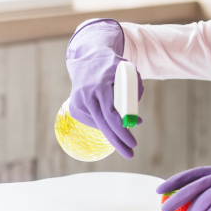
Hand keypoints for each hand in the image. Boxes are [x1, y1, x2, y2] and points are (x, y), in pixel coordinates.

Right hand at [66, 21, 143, 157]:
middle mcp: (86, 95)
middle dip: (118, 141)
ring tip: (123, 121)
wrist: (88, 56)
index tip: (133, 142)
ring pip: (99, 124)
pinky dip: (103, 122)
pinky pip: (92, 121)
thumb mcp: (129, 71)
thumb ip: (135, 90)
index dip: (123, 130)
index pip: (111, 114)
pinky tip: (107, 112)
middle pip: (103, 124)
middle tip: (130, 154)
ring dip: (113, 128)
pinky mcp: (74, 107)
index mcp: (100, 86)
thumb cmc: (112, 65)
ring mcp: (78, 101)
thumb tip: (135, 120)